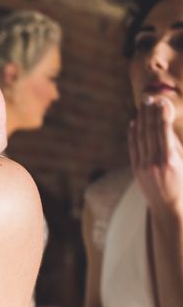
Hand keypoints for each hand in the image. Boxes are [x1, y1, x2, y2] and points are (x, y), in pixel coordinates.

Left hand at [129, 97, 182, 218]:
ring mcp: (143, 167)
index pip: (163, 131)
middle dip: (149, 114)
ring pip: (139, 138)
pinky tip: (133, 124)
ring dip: (140, 120)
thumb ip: (174, 145)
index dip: (161, 114)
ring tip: (142, 107)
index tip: (161, 102)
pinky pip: (133, 148)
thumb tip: (164, 124)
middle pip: (149, 132)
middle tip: (149, 99)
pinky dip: (132, 134)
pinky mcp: (136, 170)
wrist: (169, 207)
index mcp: (170, 160)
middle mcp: (154, 162)